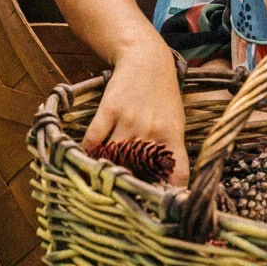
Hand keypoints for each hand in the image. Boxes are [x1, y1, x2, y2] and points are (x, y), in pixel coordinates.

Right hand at [81, 42, 189, 185]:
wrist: (146, 60)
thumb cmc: (163, 95)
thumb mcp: (176, 121)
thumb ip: (169, 149)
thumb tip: (166, 181)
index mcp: (172, 135)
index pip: (178, 173)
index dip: (171, 193)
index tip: (162, 205)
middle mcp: (151, 130)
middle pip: (138, 172)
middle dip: (130, 185)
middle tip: (123, 191)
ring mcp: (129, 121)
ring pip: (113, 159)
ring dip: (107, 168)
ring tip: (104, 174)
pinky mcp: (108, 110)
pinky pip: (93, 141)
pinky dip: (89, 151)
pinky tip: (90, 154)